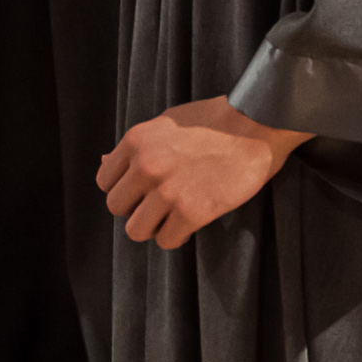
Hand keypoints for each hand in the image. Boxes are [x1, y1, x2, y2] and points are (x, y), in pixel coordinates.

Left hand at [95, 97, 311, 248]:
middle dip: (135, 209)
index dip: (123, 189)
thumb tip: (104, 161)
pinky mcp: (192, 211)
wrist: (257, 124)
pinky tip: (188, 226)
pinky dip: (176, 237)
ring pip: (136, 230)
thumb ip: (136, 147)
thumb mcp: (165, 123)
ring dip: (152, 228)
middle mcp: (145, 166)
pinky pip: (167, 240)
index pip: (105, 181)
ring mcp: (167, 190)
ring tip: (170, 219)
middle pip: (116, 207)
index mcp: (135, 141)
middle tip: (156, 206)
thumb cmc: (214, 122)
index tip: (139, 191)